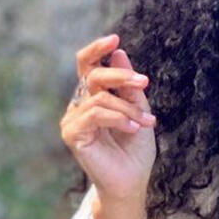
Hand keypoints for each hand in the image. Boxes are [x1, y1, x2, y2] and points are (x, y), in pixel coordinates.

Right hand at [60, 34, 157, 202]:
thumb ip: (129, 86)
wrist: (132, 180)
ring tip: (146, 123)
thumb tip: (118, 53)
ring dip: (128, 108)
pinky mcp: (72, 134)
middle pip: (93, 75)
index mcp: (94, 95)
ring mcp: (73, 119)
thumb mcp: (139, 110)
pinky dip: (118, 118)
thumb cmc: (135, 147)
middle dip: (121, 76)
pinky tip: (133, 128)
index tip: (114, 38)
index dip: (96, 49)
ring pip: (100, 98)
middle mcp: (80, 104)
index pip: (87, 65)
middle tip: (144, 83)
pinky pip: (95, 115)